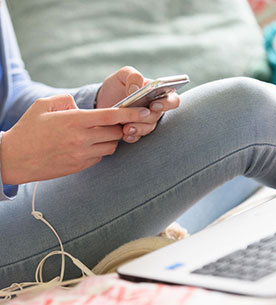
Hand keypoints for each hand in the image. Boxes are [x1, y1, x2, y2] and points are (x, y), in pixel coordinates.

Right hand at [0, 94, 158, 183]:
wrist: (14, 159)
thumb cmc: (27, 130)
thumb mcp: (43, 106)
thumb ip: (65, 100)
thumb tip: (80, 105)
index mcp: (75, 120)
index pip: (111, 116)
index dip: (131, 113)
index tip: (145, 111)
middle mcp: (82, 138)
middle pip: (115, 132)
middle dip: (120, 127)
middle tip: (116, 123)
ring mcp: (82, 155)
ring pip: (110, 147)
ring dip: (111, 140)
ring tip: (100, 134)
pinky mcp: (80, 166)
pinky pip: (100, 157)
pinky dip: (100, 150)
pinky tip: (89, 145)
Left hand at [96, 66, 179, 142]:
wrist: (102, 99)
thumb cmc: (117, 85)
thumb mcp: (123, 75)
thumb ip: (133, 76)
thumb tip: (136, 88)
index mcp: (158, 93)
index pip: (173, 100)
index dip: (167, 104)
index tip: (154, 105)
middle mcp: (154, 109)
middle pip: (158, 116)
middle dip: (147, 117)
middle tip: (137, 115)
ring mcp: (145, 122)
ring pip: (148, 128)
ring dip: (138, 128)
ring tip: (126, 127)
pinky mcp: (135, 132)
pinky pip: (137, 137)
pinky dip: (131, 137)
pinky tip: (124, 135)